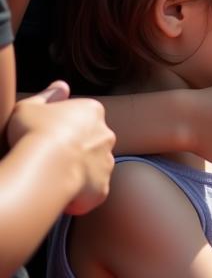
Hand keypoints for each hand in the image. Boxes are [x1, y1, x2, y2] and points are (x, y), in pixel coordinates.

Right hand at [7, 81, 114, 214]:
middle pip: (91, 143)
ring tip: (53, 181)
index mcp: (92, 111)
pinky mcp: (102, 188)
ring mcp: (107, 162)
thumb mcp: (29, 106)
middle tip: (49, 162)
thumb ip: (47, 95)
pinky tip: (60, 199)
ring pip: (94, 168)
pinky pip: (92, 194)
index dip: (62, 131)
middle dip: (75, 152)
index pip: (81, 119)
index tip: (45, 140)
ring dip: (78, 174)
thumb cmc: (34, 134)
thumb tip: (61, 87)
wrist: (45, 166)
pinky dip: (79, 199)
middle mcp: (106, 134)